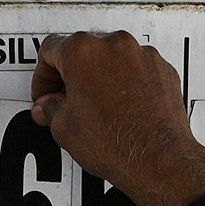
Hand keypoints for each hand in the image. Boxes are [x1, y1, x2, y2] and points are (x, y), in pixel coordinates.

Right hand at [31, 31, 204, 205]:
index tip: (45, 91)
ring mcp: (142, 55)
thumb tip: (49, 106)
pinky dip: (127, 83)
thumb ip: (50, 108)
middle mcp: (114, 45)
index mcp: (83, 51)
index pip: (50, 50)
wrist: (157, 160)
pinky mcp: (162, 69)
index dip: (42, 75)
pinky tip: (121, 108)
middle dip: (72, 76)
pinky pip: (137, 69)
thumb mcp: (64, 127)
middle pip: (83, 51)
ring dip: (101, 78)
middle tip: (66, 101)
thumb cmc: (116, 143)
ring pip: (112, 59)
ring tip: (97, 108)